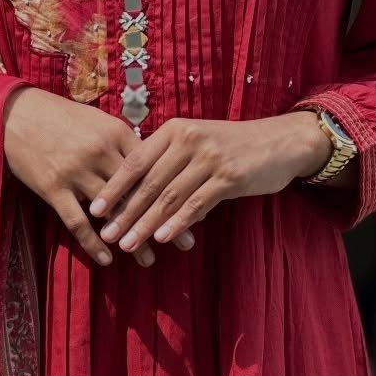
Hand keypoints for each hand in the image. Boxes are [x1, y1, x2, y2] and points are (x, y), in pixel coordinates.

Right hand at [2, 87, 189, 267]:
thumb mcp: (96, 121)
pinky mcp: (53, 188)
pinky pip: (78, 223)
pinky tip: (108, 260)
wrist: (15, 114)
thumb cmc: (60, 117)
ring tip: (150, 260)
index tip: (195, 208)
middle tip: (186, 242)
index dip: (174, 191)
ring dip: (133, 237)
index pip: (153, 168)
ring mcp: (76, 171)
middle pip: (140, 193)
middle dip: (164, 219)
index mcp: (116, 133)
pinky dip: (94, 243)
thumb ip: (123, 143)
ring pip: (113, 212)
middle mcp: (100, 152)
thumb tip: (152, 161)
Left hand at [90, 112, 331, 255]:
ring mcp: (209, 157)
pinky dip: (178, 222)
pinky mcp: (229, 176)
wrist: (281, 142)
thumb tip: (144, 201)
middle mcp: (189, 139)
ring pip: (169, 195)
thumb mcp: (198, 149)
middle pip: (149, 182)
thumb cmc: (234, 148)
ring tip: (128, 244)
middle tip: (107, 235)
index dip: (114, 187)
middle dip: (125, 212)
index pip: (136, 160)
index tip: (95, 210)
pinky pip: (196, 203)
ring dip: (146, 223)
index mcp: (175, 130)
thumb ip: (170, 168)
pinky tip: (163, 239)